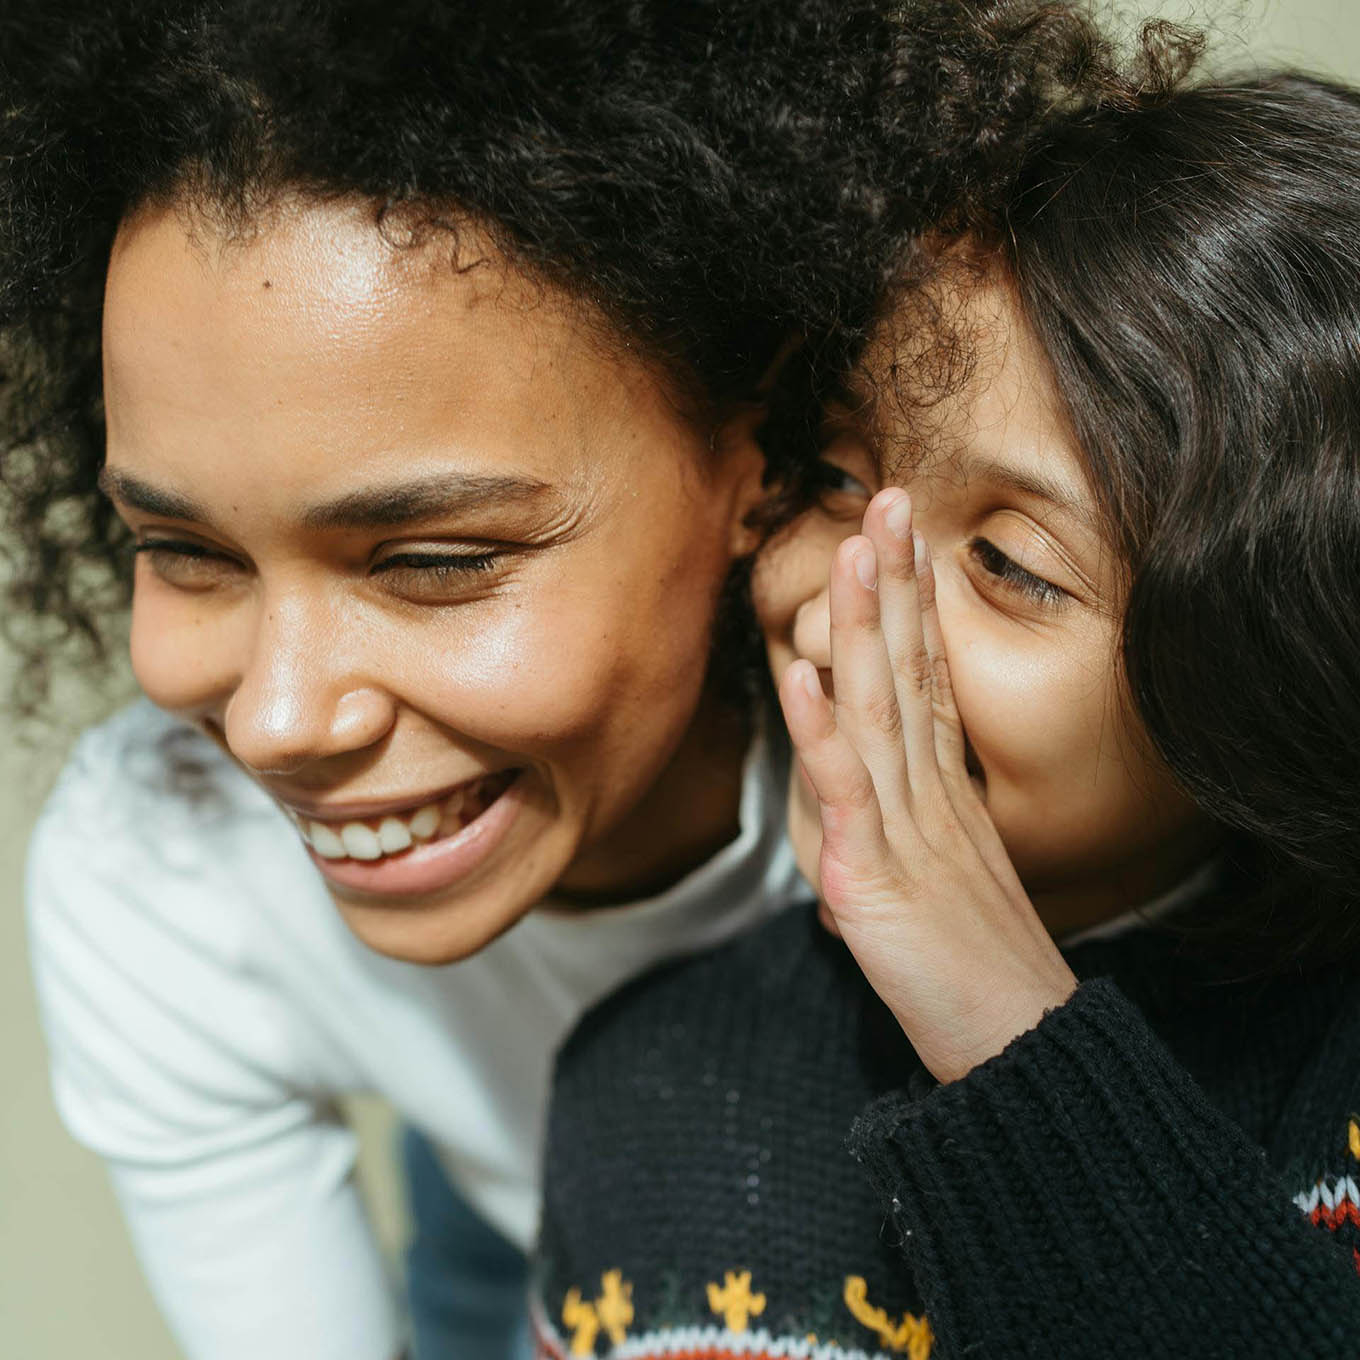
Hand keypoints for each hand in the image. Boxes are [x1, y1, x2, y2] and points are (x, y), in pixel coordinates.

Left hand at [778, 489, 1077, 1083]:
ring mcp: (906, 827)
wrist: (1014, 1048)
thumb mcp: (942, 889)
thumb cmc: (977, 974)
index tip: (903, 538)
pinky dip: (823, 728)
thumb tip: (861, 834)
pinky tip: (804, 670)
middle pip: (910, 669)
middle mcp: (929, 794)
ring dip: (863, 624)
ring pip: (880, 707)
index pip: (926, 677)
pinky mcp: (877, 874)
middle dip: (896, 581)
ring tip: (851, 546)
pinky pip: (845, 790)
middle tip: (888, 498)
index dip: (913, 604)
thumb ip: (905, 840)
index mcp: (944, 793)